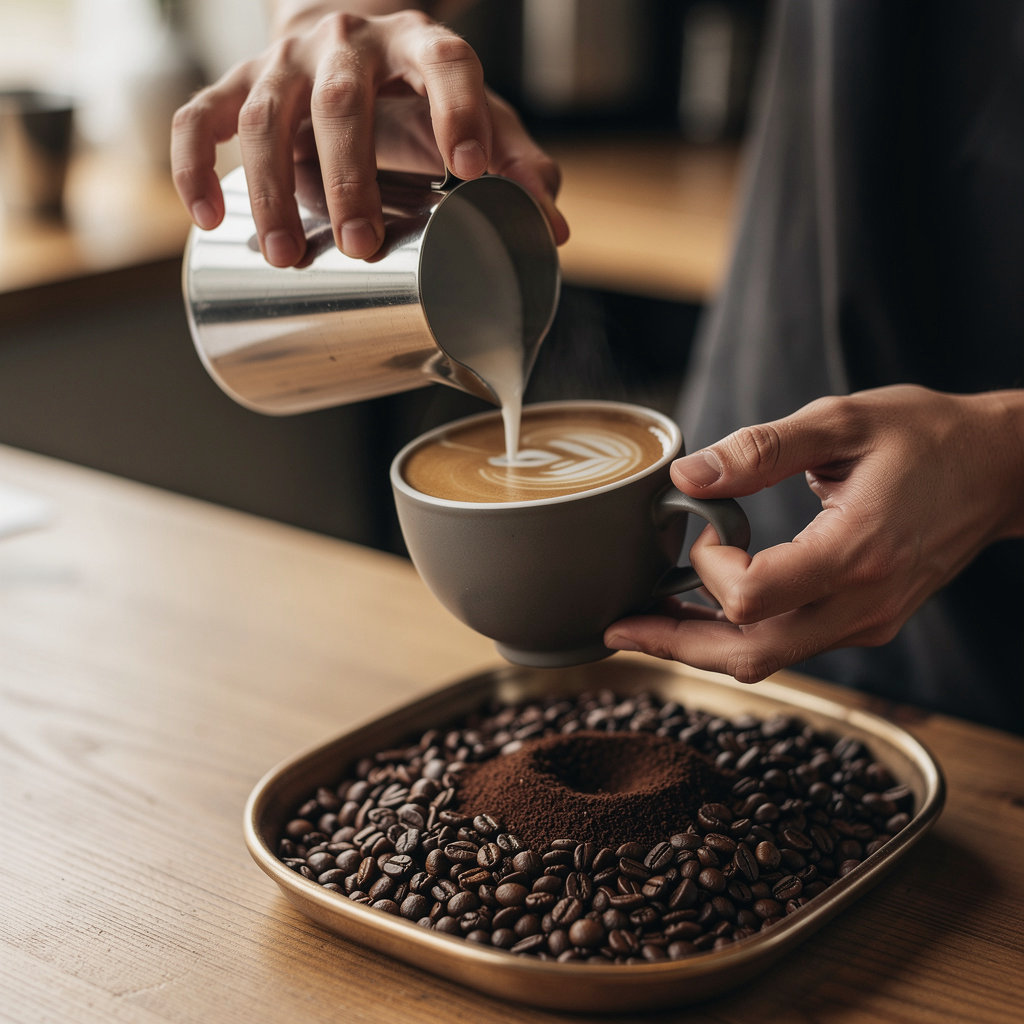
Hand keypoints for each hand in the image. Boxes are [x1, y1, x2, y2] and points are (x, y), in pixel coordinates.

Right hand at [171, 8, 567, 265]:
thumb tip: (553, 229)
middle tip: (361, 246)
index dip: (458, 108)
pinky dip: (194, 165)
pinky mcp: (239, 83)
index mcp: (417, 44)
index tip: (469, 167)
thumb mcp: (478, 116)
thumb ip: (517, 164)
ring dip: (268, 189)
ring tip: (288, 258)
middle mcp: (348, 42)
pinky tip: (206, 218)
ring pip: (264, 116)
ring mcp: (285, 61)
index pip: (444, 60)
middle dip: (349, 178)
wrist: (350, 34)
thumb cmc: (422, 92)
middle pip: (341, 102)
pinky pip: (199, 117)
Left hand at [605, 385, 1023, 681]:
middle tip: (618, 627)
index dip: (708, 569)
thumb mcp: (843, 421)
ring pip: (768, 660)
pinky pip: (791, 644)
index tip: (703, 525)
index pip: (753, 599)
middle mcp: (862, 604)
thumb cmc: (928, 437)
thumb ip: (761, 449)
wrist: (1001, 470)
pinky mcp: (865, 620)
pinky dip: (740, 634)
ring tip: (649, 619)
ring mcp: (866, 620)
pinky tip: (705, 608)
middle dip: (675, 645)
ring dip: (701, 645)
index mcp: (856, 553)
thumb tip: (688, 476)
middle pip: (750, 656)